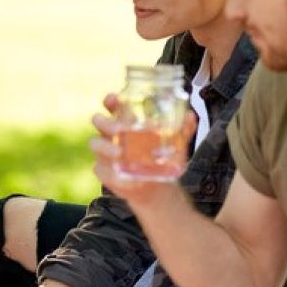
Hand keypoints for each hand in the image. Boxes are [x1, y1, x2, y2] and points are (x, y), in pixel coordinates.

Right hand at [89, 93, 195, 207]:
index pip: (112, 106)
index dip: (110, 101)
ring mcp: (105, 153)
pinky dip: (107, 170)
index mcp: (125, 123)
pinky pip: (100, 168)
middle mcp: (111, 135)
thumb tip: (190, 116)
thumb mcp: (174, 145)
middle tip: (120, 129)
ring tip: (119, 153)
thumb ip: (183, 130)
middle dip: (106, 122)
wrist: (155, 187)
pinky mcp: (104, 171)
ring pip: (95, 144)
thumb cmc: (159, 161)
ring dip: (105, 147)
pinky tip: (117, 173)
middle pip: (99, 121)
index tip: (114, 99)